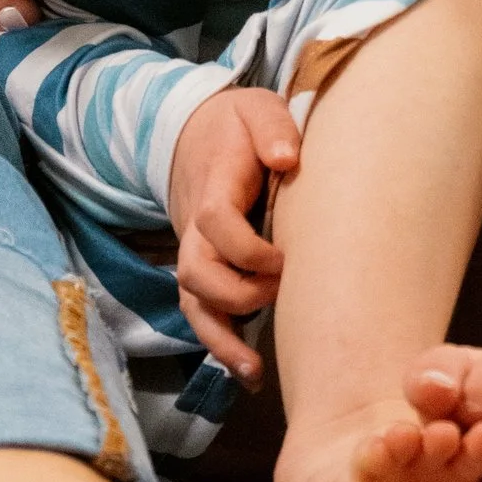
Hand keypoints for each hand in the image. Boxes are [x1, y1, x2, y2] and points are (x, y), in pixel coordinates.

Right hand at [164, 87, 302, 383]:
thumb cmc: (238, 127)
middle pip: (197, 273)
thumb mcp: (257, 108)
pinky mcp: (204, 273)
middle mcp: (196, 230)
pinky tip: (248, 373)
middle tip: (283, 293)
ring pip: (194, 304)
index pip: (215, 222)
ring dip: (221, 339)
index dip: (246, 248)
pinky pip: (203, 315)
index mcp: (214, 187)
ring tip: (253, 371)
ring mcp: (195, 255)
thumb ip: (272, 127)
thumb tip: (288, 158)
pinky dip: (221, 346)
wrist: (197, 138)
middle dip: (237, 295)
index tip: (285, 258)